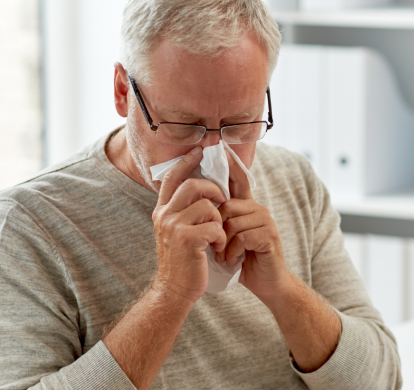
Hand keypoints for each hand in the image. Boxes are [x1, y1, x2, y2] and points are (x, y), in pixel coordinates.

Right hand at [152, 147, 226, 303]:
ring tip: (217, 235)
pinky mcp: (187, 239)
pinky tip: (217, 248)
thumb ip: (183, 211)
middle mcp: (164, 216)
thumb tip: (200, 189)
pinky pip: (214, 225)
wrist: (174, 291)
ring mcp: (174, 227)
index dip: (186, 162)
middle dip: (213, 189)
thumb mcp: (176, 232)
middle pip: (193, 185)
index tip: (199, 151)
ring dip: (219, 219)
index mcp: (162, 211)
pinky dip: (221, 236)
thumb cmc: (182, 261)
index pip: (172, 178)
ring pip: (207, 205)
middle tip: (222, 200)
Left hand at [217, 152, 289, 299]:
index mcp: (247, 207)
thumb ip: (219, 220)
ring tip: (225, 256)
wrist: (267, 283)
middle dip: (216, 229)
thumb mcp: (227, 237)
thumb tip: (198, 204)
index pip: (238, 180)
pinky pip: (241, 236)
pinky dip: (232, 252)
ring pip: (232, 222)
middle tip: (216, 247)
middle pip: (226, 206)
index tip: (221, 147)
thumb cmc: (243, 260)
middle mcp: (258, 209)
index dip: (231, 164)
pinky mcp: (269, 235)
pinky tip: (234, 261)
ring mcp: (266, 221)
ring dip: (223, 244)